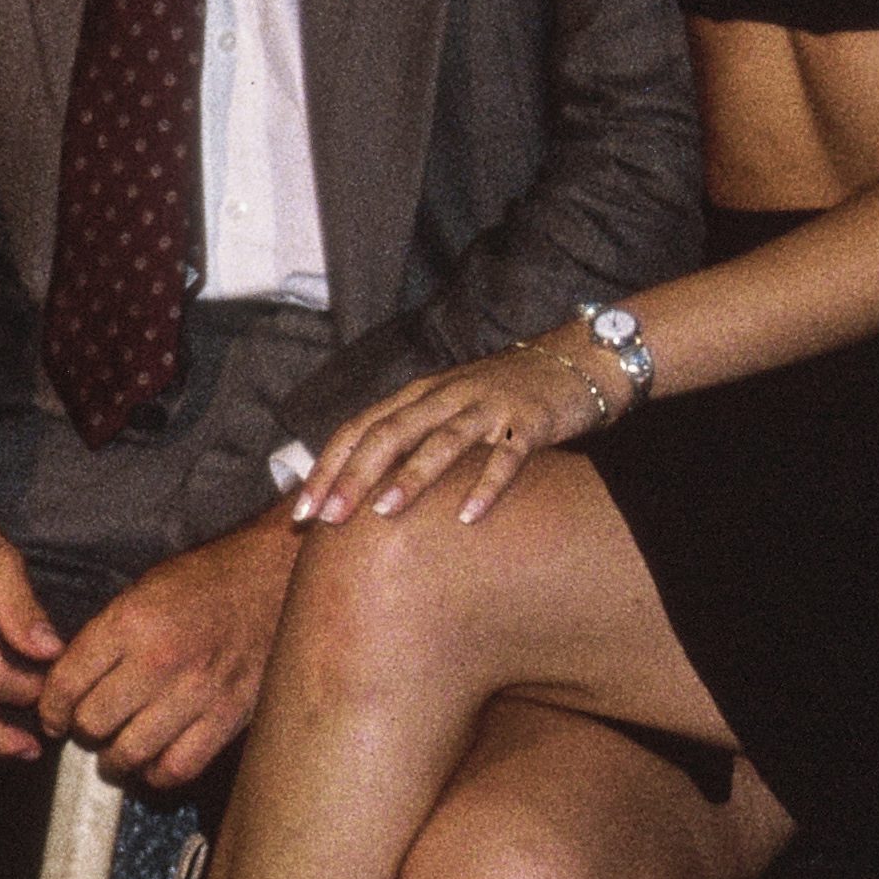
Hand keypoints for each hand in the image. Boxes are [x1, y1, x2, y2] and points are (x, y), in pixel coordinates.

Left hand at [35, 514, 296, 791]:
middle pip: (94, 721)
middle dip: (81, 730)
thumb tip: (67, 681)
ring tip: (114, 753)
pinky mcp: (229, 716)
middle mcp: (160, 660)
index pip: (68, 682)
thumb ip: (105, 637)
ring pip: (131, 750)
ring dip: (115, 758)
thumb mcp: (141, 592)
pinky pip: (180, 766)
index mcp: (130, 622)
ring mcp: (197, 692)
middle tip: (86, 729)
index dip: (51, 707)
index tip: (53, 716)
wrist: (272, 580)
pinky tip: (152, 763)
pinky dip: (158, 773)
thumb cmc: (202, 583)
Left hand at [293, 341, 616, 528]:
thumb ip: (412, 439)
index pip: (358, 429)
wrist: (578, 360)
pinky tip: (469, 516)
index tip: (301, 511)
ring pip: (440, 441)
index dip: (327, 467)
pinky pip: (505, 455)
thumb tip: (362, 490)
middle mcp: (445, 395)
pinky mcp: (529, 420)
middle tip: (326, 518)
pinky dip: (486, 484)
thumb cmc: (502, 397)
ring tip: (384, 512)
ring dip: (410, 477)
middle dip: (353, 476)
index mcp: (418, 395)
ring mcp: (486, 406)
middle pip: (388, 434)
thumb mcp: (449, 409)